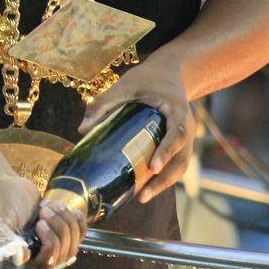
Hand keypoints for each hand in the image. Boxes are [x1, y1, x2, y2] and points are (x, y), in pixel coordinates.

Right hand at [0, 174, 86, 268]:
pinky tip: (73, 210)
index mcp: (17, 263)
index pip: (45, 265)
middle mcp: (34, 259)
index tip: (40, 223)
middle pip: (62, 254)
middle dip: (58, 229)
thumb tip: (21, 258)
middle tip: (44, 210)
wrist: (3, 187)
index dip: (49, 246)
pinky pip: (78, 235)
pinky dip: (78, 222)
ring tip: (50, 206)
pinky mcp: (57, 234)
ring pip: (72, 244)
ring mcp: (47, 246)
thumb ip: (7, 242)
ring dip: (65, 221)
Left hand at [80, 51, 193, 202]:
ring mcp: (186, 137)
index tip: (152, 168)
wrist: (170, 71)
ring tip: (141, 197)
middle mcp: (187, 126)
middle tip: (142, 195)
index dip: (166, 152)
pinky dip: (163, 178)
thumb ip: (105, 103)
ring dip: (163, 183)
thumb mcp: (126, 84)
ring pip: (180, 166)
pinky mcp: (179, 143)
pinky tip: (145, 188)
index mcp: (178, 110)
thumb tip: (82, 129)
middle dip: (164, 179)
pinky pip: (175, 164)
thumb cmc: (148, 77)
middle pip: (182, 159)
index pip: (177, 134)